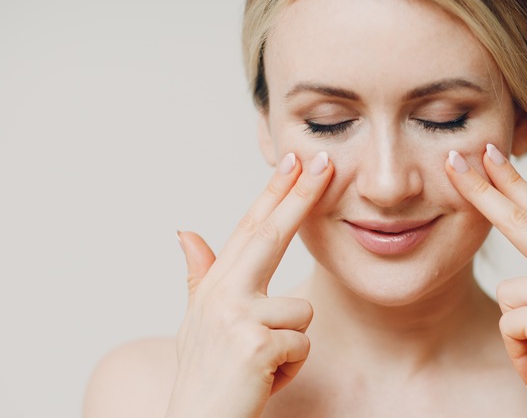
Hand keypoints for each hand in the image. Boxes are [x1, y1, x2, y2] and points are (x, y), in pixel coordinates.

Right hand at [167, 151, 332, 417]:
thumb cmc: (206, 377)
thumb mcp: (198, 324)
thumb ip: (200, 275)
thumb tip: (186, 232)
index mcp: (214, 286)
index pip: (249, 229)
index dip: (273, 193)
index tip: (294, 160)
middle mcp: (221, 295)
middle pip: (270, 235)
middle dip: (301, 195)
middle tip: (326, 161)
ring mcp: (237, 318)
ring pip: (302, 312)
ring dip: (291, 345)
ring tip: (262, 366)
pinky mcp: (256, 345)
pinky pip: (302, 345)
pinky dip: (290, 369)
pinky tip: (263, 381)